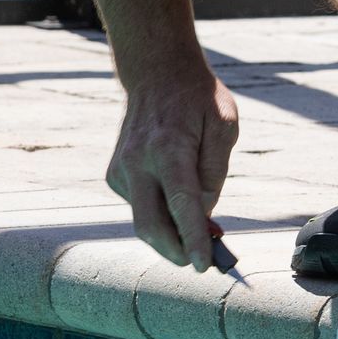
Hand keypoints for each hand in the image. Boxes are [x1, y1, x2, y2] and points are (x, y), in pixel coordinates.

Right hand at [106, 63, 239, 270]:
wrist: (156, 73)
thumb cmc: (197, 98)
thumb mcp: (224, 124)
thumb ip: (215, 172)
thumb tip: (204, 214)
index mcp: (168, 148)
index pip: (182, 204)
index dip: (193, 238)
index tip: (203, 265)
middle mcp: (137, 161)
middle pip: (151, 225)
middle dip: (175, 251)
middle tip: (201, 261)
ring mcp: (121, 170)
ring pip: (144, 220)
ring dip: (170, 233)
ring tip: (197, 225)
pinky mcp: (114, 175)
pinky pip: (140, 207)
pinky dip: (159, 213)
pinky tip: (173, 193)